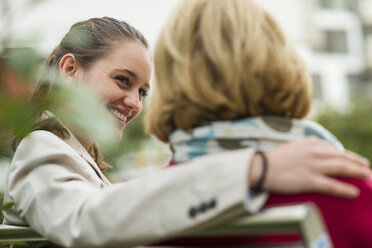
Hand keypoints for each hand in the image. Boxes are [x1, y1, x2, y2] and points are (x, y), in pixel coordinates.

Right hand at [249, 137, 370, 198]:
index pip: (333, 149)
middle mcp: (314, 153)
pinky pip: (331, 185)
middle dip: (357, 162)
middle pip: (341, 157)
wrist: (261, 167)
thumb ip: (305, 144)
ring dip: (357, 172)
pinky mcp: (308, 180)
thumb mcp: (292, 146)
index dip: (347, 155)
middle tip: (366, 168)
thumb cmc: (274, 159)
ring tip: (366, 176)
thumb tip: (313, 140)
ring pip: (341, 168)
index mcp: (310, 144)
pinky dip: (345, 189)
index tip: (355, 159)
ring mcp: (312, 166)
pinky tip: (354, 192)